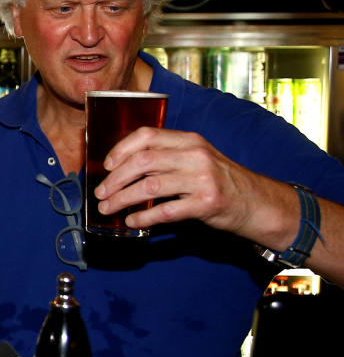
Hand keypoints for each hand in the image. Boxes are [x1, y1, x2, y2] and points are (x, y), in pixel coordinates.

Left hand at [92, 127, 293, 239]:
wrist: (256, 202)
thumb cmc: (218, 180)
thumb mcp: (195, 158)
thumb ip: (166, 157)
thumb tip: (121, 167)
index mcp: (188, 140)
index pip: (147, 135)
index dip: (121, 149)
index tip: (106, 165)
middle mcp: (194, 155)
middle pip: (143, 162)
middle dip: (115, 179)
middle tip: (100, 193)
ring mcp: (202, 179)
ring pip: (150, 186)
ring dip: (122, 199)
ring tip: (108, 208)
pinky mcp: (207, 203)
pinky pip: (166, 210)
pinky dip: (144, 217)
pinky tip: (132, 221)